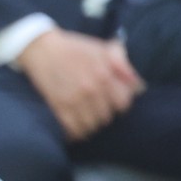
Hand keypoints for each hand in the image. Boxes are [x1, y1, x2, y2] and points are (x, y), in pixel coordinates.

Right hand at [18, 30, 141, 138]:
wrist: (42, 49)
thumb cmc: (76, 49)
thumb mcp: (103, 49)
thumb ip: (123, 66)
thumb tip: (139, 87)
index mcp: (105, 75)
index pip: (123, 104)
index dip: (120, 105)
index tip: (114, 102)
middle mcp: (91, 89)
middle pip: (107, 117)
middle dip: (105, 115)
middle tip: (98, 110)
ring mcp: (74, 99)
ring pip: (91, 126)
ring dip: (91, 125)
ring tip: (87, 118)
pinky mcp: (58, 106)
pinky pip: (73, 129)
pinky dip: (76, 132)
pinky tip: (76, 127)